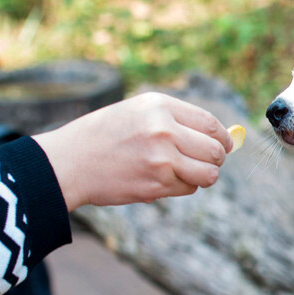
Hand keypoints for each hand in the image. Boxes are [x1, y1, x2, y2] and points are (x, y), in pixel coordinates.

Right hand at [33, 93, 234, 210]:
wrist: (68, 162)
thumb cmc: (104, 135)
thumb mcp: (139, 112)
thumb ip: (178, 120)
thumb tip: (222, 136)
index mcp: (160, 106)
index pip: (211, 124)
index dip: (223, 137)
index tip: (225, 145)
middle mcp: (164, 129)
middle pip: (215, 150)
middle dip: (216, 159)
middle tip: (207, 161)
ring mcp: (161, 158)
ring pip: (208, 173)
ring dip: (203, 176)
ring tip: (188, 172)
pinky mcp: (156, 184)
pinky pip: (188, 188)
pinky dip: (182, 186)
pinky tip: (163, 179)